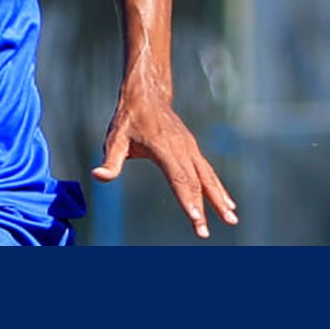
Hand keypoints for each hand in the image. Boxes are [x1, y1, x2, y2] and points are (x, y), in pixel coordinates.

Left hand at [91, 99, 237, 239]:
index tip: (195, 218)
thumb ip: (110, 160)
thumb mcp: (115, 139)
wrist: (147, 95)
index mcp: (164, 148)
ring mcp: (190, 148)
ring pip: (208, 177)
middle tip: (204, 233)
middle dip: (203, 208)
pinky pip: (208, 171)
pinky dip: (218, 187)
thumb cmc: (129, 119)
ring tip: (231, 219)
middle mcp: (182, 149)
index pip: (179, 178)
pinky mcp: (193, 149)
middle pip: (195, 182)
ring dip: (219, 199)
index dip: (187, 200)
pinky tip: (227, 202)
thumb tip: (98, 176)